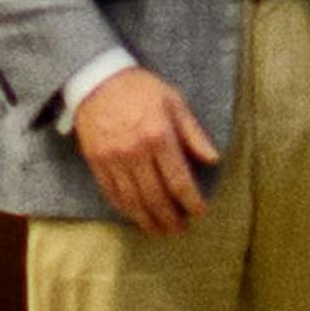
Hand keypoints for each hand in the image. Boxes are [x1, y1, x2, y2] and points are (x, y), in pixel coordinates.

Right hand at [71, 67, 217, 233]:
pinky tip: (136, 216)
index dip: (191, 201)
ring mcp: (114, 159)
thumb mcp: (174, 102)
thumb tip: (212, 160)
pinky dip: (125, 209)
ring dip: (147, 220)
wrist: (98, 79)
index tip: (200, 212)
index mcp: (159, 136)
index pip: (178, 180)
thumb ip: (193, 133)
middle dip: (170, 218)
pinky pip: (112, 193)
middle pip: (155, 197)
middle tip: (180, 230)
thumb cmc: (141, 89)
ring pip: (132, 200)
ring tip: (160, 230)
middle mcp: (136, 152)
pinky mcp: (96, 162)